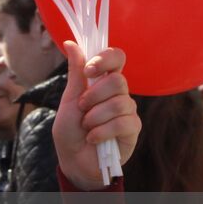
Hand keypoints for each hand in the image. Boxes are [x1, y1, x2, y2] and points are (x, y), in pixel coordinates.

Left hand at [51, 44, 140, 190]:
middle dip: (94, 95)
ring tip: (86, 127)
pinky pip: (122, 123)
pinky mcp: (133, 129)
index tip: (89, 69)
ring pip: (119, 103)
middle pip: (118, 80)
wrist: (73, 160)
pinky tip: (93, 138)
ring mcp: (128, 111)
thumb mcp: (69, 99)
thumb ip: (75, 73)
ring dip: (95, 117)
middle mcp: (119, 93)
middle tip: (82, 108)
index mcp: (103, 81)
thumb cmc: (70, 130)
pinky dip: (102, 131)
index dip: (106, 58)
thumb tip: (69, 43)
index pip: (116, 58)